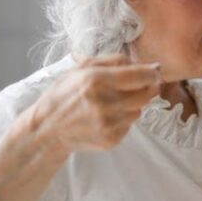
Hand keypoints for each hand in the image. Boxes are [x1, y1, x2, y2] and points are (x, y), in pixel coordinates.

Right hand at [27, 54, 160, 152]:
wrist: (47, 129)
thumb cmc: (63, 95)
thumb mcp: (80, 69)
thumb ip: (112, 61)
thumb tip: (143, 63)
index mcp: (95, 80)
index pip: (140, 75)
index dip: (152, 72)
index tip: (154, 71)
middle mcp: (103, 103)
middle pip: (146, 94)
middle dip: (147, 87)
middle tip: (140, 84)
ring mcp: (108, 124)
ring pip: (139, 110)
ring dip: (133, 104)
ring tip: (113, 102)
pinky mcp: (111, 139)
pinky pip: (129, 125)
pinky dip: (123, 119)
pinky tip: (106, 117)